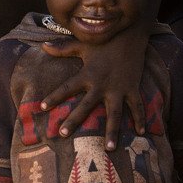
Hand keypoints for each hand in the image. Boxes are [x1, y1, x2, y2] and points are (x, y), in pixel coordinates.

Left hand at [40, 31, 146, 149]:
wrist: (130, 34)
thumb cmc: (104, 41)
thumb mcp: (82, 45)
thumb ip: (62, 49)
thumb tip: (43, 46)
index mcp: (87, 74)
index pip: (66, 87)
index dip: (54, 97)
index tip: (41, 108)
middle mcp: (101, 84)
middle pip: (85, 106)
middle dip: (74, 120)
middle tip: (62, 134)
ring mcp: (118, 88)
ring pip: (114, 113)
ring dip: (111, 131)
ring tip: (108, 148)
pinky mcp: (133, 88)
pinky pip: (137, 106)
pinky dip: (140, 118)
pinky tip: (141, 133)